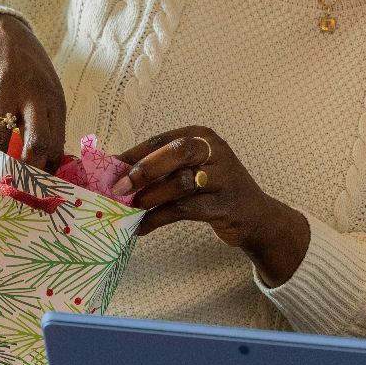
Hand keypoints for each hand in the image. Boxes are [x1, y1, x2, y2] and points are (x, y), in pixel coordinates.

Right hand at [0, 13, 65, 170]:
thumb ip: (49, 125)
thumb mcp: (48, 92)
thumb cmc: (28, 71)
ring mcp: (2, 86)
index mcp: (54, 99)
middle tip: (16, 184)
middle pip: (34, 143)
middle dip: (26, 171)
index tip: (38, 186)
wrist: (0, 30)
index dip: (47, 171)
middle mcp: (31, 92)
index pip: (55, 144)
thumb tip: (50, 167)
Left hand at [118, 127, 309, 286]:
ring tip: (131, 210)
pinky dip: (159, 218)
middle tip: (119, 188)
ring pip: (182, 181)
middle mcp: (216, 151)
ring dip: (151, 197)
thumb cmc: (216, 191)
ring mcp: (224, 177)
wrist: (256, 218)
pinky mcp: (226, 205)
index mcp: (203, 136)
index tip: (109, 169)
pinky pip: (185, 209)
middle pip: (178, 151)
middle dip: (144, 169)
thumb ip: (162, 169)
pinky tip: (143, 227)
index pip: (162, 139)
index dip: (133, 154)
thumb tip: (115, 174)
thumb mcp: (193, 171)